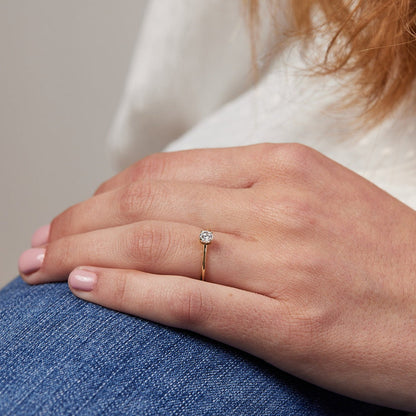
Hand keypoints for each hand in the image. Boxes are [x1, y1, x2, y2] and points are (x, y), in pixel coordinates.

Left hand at [19, 143, 415, 410]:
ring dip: (86, 253)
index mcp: (285, 167)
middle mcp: (277, 204)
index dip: (108, 191)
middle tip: (40, 243)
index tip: (79, 213)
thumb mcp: (315, 196)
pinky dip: (128, 291)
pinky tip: (86, 288)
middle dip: (80, 221)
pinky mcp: (288, 323)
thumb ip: (247, 191)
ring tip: (43, 267)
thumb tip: (177, 201)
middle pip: (148, 202)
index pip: (168, 170)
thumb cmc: (383, 256)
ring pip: (156, 245)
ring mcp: (282, 262)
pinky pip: (187, 298)